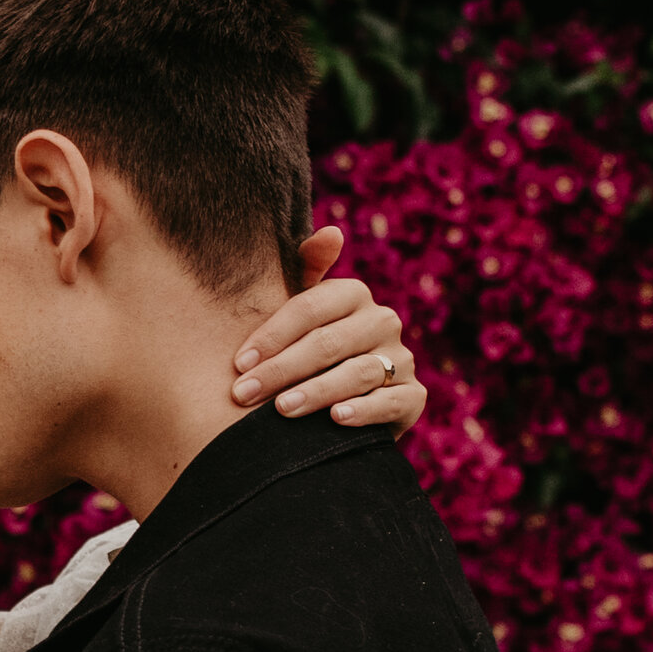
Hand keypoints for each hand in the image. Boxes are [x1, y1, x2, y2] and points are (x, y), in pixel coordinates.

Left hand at [232, 227, 422, 430]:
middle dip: (281, 370)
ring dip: (316, 392)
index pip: (309, 308)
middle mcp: (382, 321)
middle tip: (243, 394)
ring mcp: (401, 359)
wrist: (346, 399)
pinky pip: (392, 401)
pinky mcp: (413, 396)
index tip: (239, 363)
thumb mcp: (302, 311)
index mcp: (352, 294)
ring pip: (358, 373)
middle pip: (328, 343)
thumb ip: (306, 269)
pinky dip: (364, 410)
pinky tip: (336, 418)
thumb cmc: (311, 347)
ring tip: (281, 409)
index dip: (272, 335)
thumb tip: (331, 233)